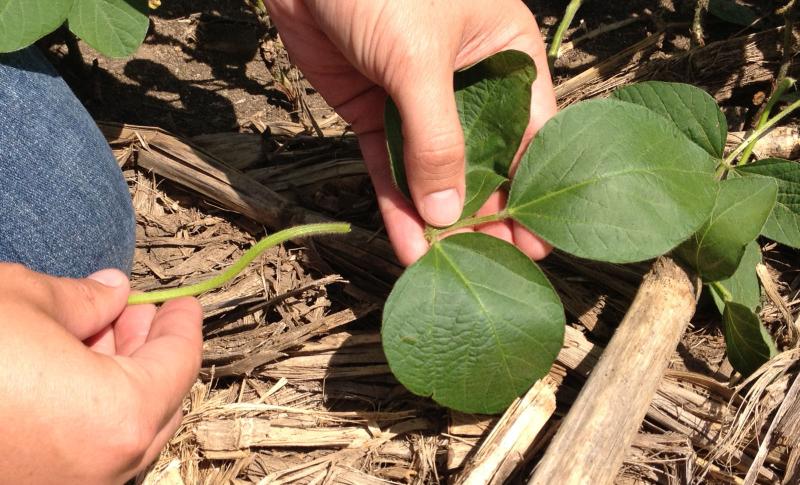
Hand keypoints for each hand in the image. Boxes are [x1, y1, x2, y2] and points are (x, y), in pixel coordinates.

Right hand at [0, 264, 201, 483]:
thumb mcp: (24, 302)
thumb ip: (86, 299)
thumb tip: (112, 293)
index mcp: (118, 419)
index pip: (178, 364)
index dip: (182, 325)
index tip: (183, 304)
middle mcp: (102, 468)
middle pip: (157, 401)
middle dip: (151, 350)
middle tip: (139, 313)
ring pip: (120, 430)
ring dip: (120, 379)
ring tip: (98, 334)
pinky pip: (84, 448)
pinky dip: (89, 410)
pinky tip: (67, 370)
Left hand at [267, 0, 556, 264]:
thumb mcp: (420, 60)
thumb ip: (437, 139)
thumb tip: (449, 214)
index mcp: (506, 55)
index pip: (531, 133)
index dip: (534, 188)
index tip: (537, 240)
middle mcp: (469, 83)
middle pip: (484, 161)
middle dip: (487, 214)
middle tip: (493, 267)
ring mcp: (418, 102)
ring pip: (434, 172)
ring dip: (439, 219)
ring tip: (449, 267)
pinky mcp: (374, 114)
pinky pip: (389, 168)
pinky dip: (397, 205)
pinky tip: (409, 245)